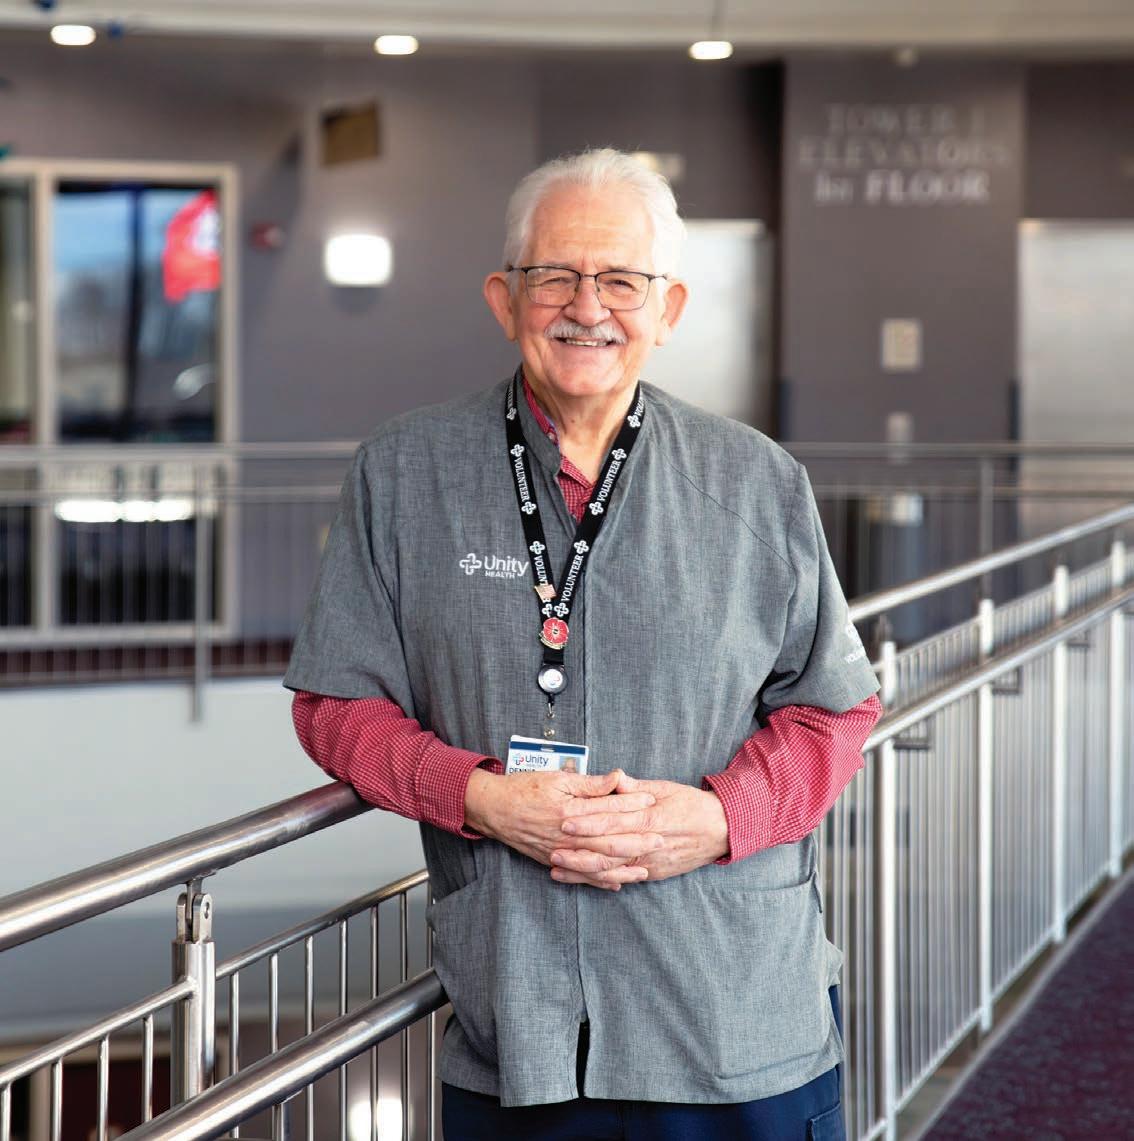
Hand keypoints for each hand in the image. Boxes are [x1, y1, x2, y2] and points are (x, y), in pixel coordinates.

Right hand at [464, 768, 661, 889]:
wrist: (493, 808)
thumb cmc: (524, 788)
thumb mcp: (558, 778)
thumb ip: (590, 783)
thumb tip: (617, 778)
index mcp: (570, 810)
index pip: (609, 808)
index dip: (632, 805)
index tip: (653, 802)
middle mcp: (567, 835)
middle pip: (609, 840)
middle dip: (637, 841)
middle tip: (661, 840)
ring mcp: (560, 851)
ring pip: (597, 863)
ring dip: (623, 867)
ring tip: (645, 868)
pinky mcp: (553, 861)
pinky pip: (581, 875)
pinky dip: (599, 880)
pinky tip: (616, 883)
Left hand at [550, 773, 728, 883]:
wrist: (721, 830)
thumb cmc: (692, 804)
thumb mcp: (665, 788)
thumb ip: (636, 788)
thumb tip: (614, 779)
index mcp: (650, 817)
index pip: (613, 820)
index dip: (588, 822)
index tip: (565, 821)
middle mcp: (649, 842)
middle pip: (608, 849)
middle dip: (578, 851)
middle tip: (552, 849)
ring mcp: (652, 861)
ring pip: (613, 869)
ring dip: (584, 870)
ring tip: (558, 869)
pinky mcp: (654, 874)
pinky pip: (625, 878)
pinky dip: (603, 881)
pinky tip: (584, 880)